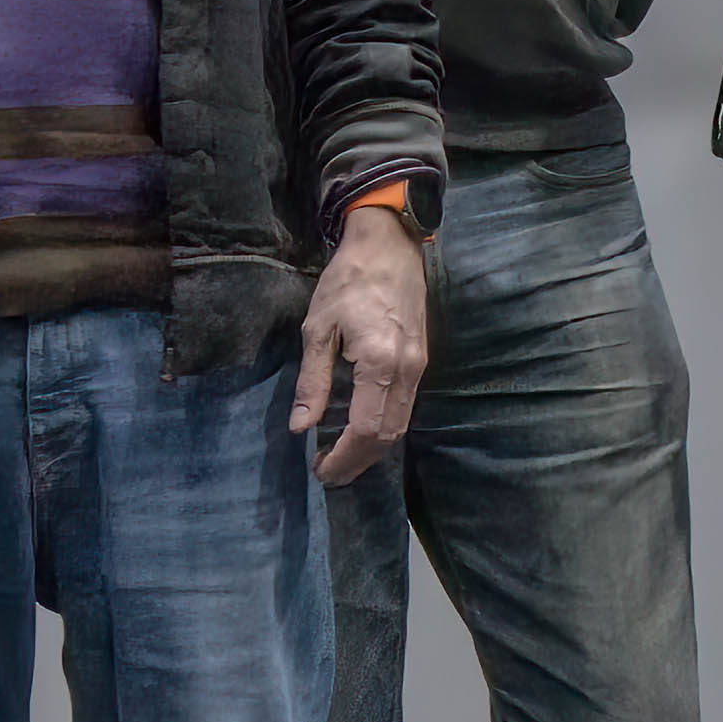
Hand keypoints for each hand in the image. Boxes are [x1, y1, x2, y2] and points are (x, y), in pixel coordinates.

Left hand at [293, 205, 429, 484]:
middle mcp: (407, 371)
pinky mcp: (421, 361)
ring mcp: (419, 367)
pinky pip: (405, 408)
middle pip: (388, 435)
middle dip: (358, 461)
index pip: (366, 429)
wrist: (389, 247)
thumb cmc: (347, 282)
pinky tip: (360, 431)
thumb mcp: (317, 329)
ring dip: (372, 449)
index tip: (319, 470)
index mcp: (380, 363)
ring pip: (400, 425)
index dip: (343, 457)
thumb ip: (312, 381)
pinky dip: (384, 429)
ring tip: (341, 458)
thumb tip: (302, 426)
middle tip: (328, 474)